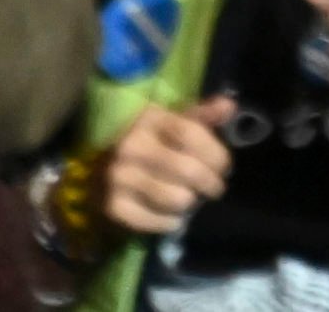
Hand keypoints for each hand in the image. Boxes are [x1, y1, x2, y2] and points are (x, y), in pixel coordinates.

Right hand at [97, 94, 235, 236]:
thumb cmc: (149, 143)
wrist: (99, 171)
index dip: (215, 153)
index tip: (225, 167)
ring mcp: (118, 178)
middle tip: (214, 188)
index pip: (189, 134)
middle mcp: (129, 146)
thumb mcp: (173, 122)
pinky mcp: (112, 206)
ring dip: (191, 202)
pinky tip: (172, 215)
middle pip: (187, 169)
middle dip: (211, 183)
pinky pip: (155, 221)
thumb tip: (229, 106)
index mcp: (148, 120)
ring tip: (191, 198)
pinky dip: (170, 222)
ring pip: (176, 198)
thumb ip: (202, 115)